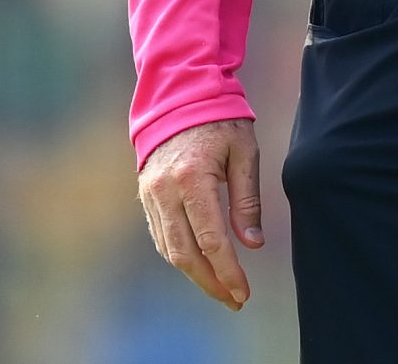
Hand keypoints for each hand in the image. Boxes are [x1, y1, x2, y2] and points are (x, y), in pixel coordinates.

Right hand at [138, 117, 262, 309]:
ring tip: (220, 289)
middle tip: (234, 300)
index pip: (212, 240)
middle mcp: (166, 190)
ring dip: (194, 274)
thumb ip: (247, 200)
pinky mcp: (145, 195)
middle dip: (211, 282)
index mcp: (193, 178)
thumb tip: (252, 244)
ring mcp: (151, 194)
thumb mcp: (244, 153)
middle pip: (186, 253)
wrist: (179, 97)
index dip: (228, 272)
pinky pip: (161, 236)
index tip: (243, 293)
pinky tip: (199, 265)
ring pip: (170, 249)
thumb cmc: (220, 122)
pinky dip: (179, 255)